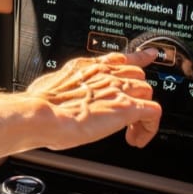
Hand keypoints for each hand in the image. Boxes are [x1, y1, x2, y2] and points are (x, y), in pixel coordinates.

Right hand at [25, 49, 161, 149]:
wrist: (41, 114)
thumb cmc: (39, 104)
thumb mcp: (50, 85)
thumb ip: (61, 87)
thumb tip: (52, 96)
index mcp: (87, 67)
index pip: (119, 57)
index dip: (138, 58)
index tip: (150, 55)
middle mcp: (105, 74)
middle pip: (137, 75)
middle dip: (136, 94)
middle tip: (125, 116)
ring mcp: (118, 88)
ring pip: (147, 91)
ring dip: (141, 113)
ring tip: (129, 132)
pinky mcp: (126, 107)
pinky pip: (154, 113)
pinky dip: (149, 127)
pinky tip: (136, 138)